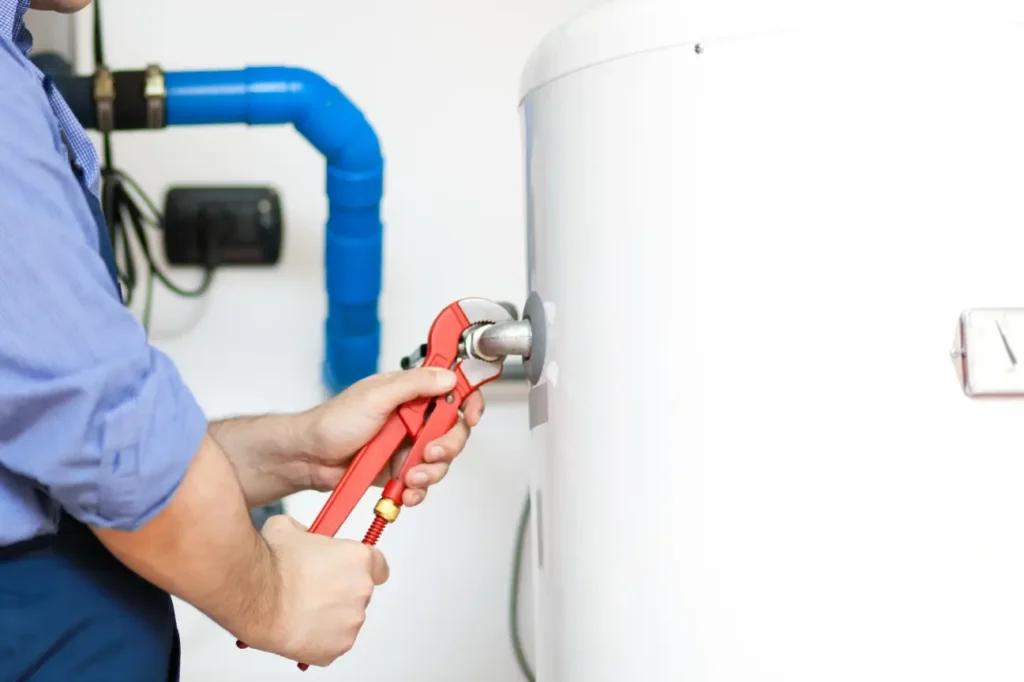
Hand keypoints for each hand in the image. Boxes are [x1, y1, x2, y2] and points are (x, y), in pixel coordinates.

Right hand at [249, 515, 388, 665]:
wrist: (255, 595)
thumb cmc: (272, 564)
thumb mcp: (289, 528)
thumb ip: (307, 532)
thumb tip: (303, 536)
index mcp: (359, 558)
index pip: (379, 566)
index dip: (363, 568)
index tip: (350, 572)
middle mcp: (362, 589)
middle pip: (359, 592)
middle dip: (340, 592)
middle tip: (313, 591)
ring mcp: (352, 621)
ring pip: (345, 618)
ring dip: (329, 615)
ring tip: (301, 608)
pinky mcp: (338, 647)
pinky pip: (333, 642)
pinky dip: (319, 637)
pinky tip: (299, 626)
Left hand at [303, 367, 485, 506]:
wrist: (309, 458)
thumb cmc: (332, 422)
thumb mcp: (376, 396)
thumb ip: (414, 385)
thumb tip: (448, 377)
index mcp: (410, 391)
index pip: (452, 389)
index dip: (468, 401)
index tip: (470, 415)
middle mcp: (414, 416)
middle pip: (453, 430)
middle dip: (448, 445)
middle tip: (432, 453)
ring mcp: (408, 444)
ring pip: (440, 459)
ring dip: (431, 471)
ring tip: (411, 476)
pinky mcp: (400, 469)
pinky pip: (422, 481)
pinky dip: (417, 490)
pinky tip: (406, 491)